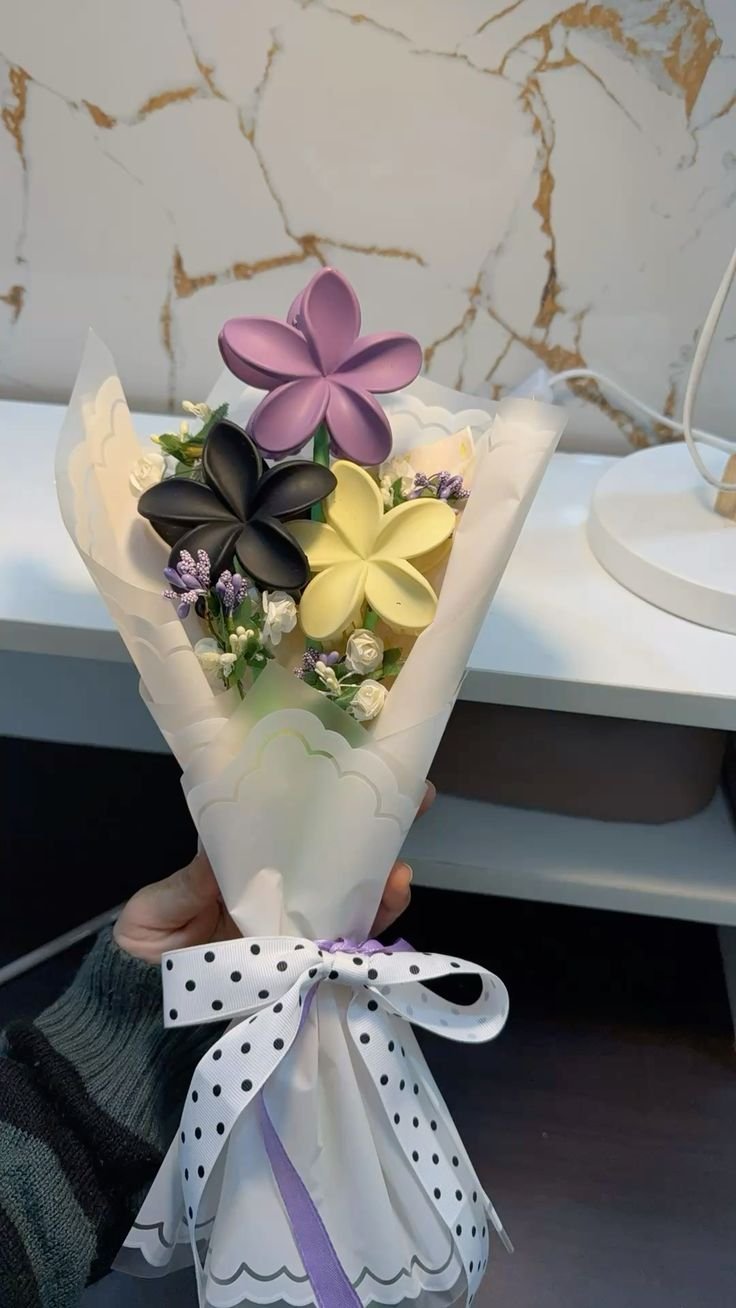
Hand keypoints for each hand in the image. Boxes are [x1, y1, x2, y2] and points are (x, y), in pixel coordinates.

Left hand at [114, 782, 435, 963]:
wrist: (148, 1026)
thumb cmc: (148, 959)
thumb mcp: (153, 916)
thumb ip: (186, 883)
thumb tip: (224, 839)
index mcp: (244, 871)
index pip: (287, 829)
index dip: (321, 803)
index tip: (351, 772)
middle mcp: (282, 893)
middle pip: (336, 855)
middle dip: (376, 826)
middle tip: (412, 796)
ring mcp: (302, 929)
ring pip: (356, 894)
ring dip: (384, 872)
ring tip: (399, 858)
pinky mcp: (315, 966)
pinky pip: (356, 941)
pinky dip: (381, 918)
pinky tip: (396, 891)